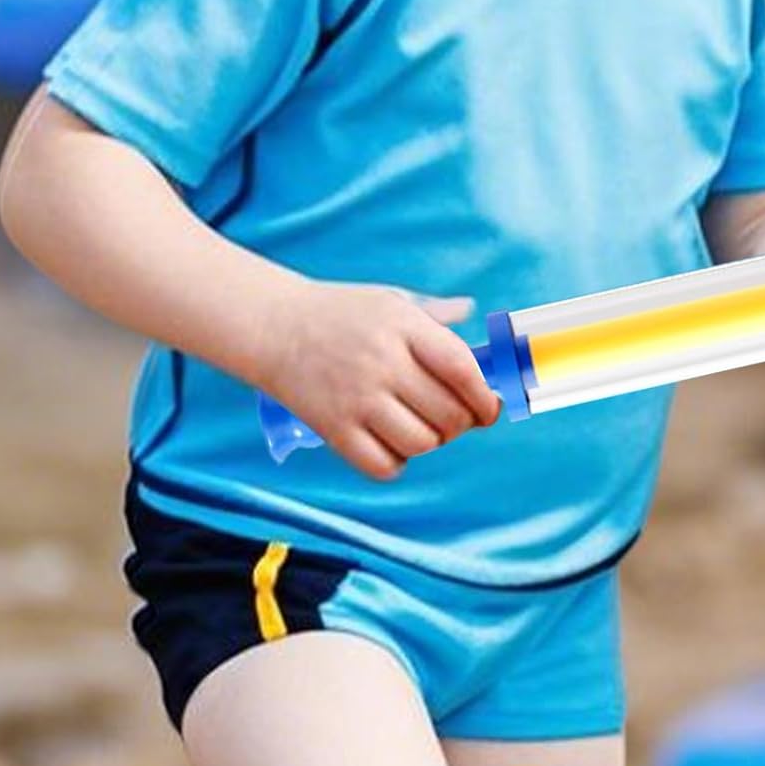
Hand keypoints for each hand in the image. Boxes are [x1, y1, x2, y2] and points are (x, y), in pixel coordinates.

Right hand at [257, 281, 500, 480]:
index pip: (461, 368)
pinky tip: (392, 444)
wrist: (274, 327)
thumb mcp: (390, 299)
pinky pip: (382, 466)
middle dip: (463, 423)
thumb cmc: (340, 313)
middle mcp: (383, 363)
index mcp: (403, 328)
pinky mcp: (333, 429)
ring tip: (422, 427)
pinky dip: (397, 462)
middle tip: (457, 418)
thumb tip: (469, 310)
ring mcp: (357, 399)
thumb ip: (434, 314)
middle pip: (447, 413)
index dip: (484, 395)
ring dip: (431, 442)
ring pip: (421, 442)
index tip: (490, 407)